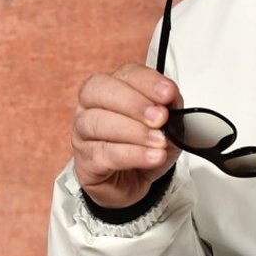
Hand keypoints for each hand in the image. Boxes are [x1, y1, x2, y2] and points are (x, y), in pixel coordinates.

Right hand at [72, 63, 182, 210]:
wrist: (134, 182)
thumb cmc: (146, 146)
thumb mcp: (169, 124)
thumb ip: (171, 108)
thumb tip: (172, 101)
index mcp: (113, 87)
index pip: (125, 73)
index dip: (147, 82)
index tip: (168, 93)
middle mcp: (92, 105)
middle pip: (100, 91)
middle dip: (134, 103)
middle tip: (160, 118)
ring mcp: (83, 133)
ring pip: (99, 122)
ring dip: (135, 131)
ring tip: (159, 142)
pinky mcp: (85, 160)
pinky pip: (104, 154)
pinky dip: (132, 154)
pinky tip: (151, 156)